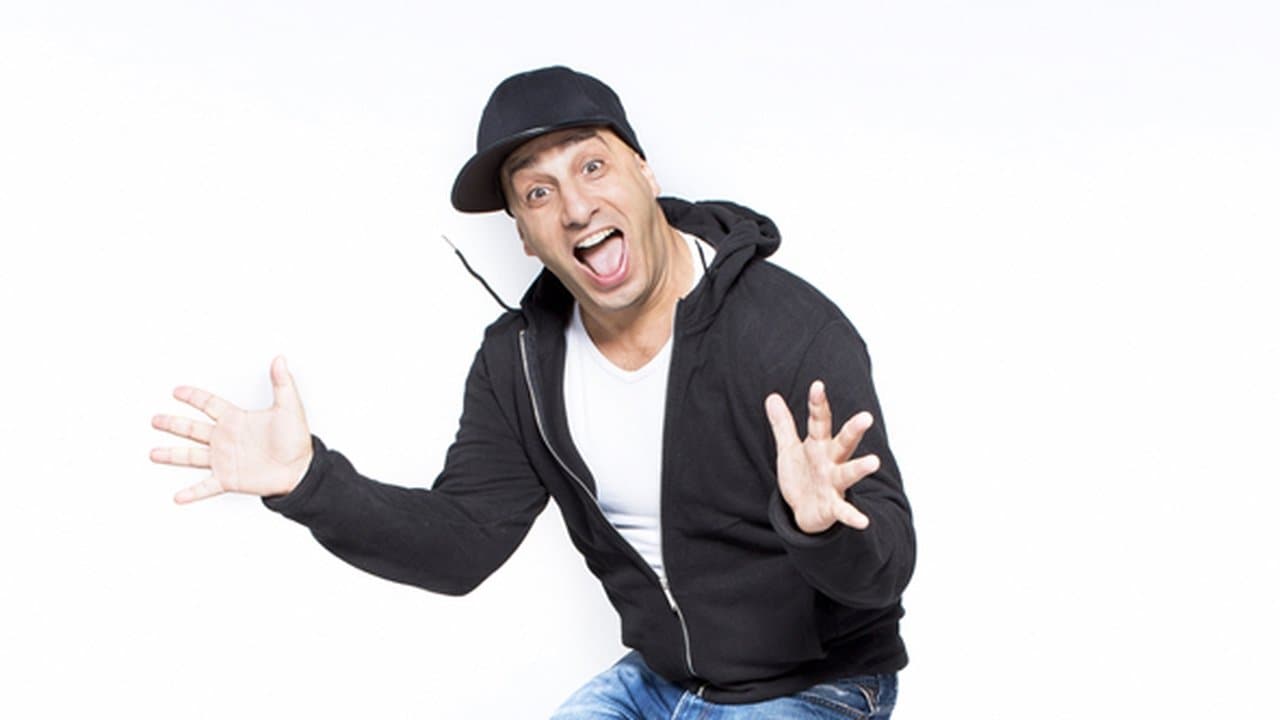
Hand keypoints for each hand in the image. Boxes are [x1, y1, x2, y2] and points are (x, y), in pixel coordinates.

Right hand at [150, 356, 312, 503]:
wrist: (300, 469)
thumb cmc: (296, 440)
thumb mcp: (289, 407)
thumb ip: (282, 382)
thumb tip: (280, 359)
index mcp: (236, 420)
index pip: (209, 404)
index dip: (193, 397)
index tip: (177, 391)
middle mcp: (226, 439)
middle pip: (192, 428)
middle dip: (173, 423)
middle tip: (155, 419)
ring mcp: (225, 459)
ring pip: (191, 456)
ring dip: (172, 455)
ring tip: (153, 454)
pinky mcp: (229, 479)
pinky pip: (206, 487)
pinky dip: (192, 492)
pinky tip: (178, 497)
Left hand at [765, 380, 879, 533]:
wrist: (805, 510)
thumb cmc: (802, 475)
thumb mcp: (789, 449)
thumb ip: (783, 424)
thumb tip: (772, 396)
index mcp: (819, 445)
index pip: (820, 421)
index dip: (818, 404)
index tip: (818, 385)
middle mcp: (830, 462)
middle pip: (843, 443)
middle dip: (853, 431)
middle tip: (866, 417)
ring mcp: (833, 484)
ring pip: (848, 473)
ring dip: (860, 468)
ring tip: (874, 462)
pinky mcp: (833, 506)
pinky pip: (844, 511)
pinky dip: (853, 516)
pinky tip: (863, 522)